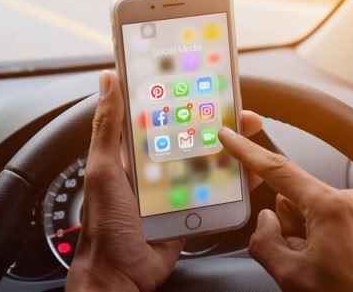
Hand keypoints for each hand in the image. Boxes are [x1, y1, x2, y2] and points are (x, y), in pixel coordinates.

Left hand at [66, 71, 262, 291]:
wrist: (120, 272)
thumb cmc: (105, 223)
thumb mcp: (103, 169)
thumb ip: (107, 126)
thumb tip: (108, 80)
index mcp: (132, 151)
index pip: (159, 115)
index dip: (180, 97)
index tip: (201, 81)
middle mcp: (154, 164)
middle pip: (189, 135)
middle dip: (215, 120)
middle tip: (238, 108)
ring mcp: (174, 186)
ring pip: (205, 159)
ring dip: (228, 146)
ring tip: (249, 132)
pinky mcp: (189, 207)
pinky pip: (212, 188)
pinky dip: (231, 179)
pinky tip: (247, 170)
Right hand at [218, 127, 352, 291]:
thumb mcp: (291, 275)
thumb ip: (265, 240)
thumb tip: (265, 221)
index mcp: (332, 208)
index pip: (279, 170)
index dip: (248, 152)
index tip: (231, 136)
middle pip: (294, 197)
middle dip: (289, 224)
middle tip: (299, 256)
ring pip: (311, 209)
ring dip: (305, 233)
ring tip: (320, 264)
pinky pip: (329, 217)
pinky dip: (321, 236)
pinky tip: (331, 261)